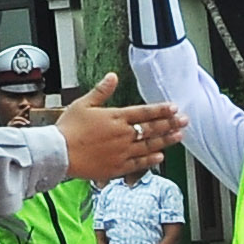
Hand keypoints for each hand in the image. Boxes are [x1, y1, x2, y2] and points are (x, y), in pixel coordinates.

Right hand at [54, 73, 182, 183]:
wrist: (58, 152)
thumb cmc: (68, 128)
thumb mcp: (83, 104)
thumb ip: (101, 91)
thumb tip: (113, 76)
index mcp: (115, 118)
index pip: (144, 112)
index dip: (161, 109)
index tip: (174, 107)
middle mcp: (123, 134)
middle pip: (152, 128)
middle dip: (171, 124)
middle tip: (185, 121)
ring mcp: (123, 151)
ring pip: (150, 145)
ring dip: (166, 140)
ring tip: (180, 136)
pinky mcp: (118, 166)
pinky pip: (140, 163)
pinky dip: (152, 160)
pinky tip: (161, 156)